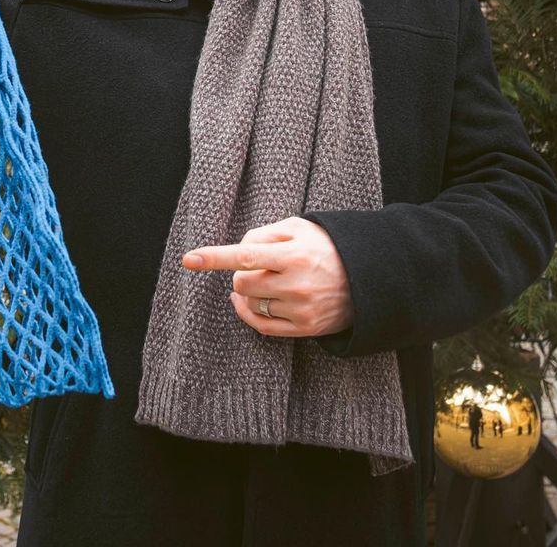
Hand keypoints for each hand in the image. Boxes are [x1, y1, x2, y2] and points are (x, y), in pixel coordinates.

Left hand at [181, 216, 353, 337]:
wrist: (368, 278)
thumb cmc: (325, 246)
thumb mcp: (299, 227)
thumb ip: (263, 234)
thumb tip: (237, 251)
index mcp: (294, 255)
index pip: (245, 255)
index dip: (214, 257)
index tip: (188, 259)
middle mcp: (297, 285)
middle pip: (242, 283)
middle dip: (242, 274)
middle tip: (259, 267)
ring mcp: (301, 310)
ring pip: (250, 304)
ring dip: (250, 293)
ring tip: (267, 282)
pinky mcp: (306, 329)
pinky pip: (262, 326)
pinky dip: (250, 314)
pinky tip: (251, 303)